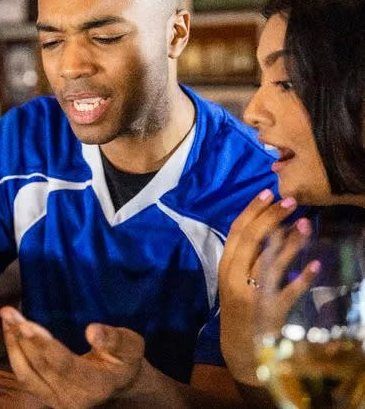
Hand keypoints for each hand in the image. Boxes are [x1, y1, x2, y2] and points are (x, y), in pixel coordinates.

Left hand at [0, 306, 144, 408]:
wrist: (119, 383)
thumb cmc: (124, 359)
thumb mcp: (130, 346)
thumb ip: (114, 339)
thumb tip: (92, 331)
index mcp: (96, 386)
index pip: (64, 365)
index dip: (43, 345)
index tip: (25, 324)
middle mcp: (72, 400)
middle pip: (40, 368)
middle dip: (22, 338)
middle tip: (8, 312)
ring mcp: (56, 402)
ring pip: (26, 374)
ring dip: (13, 345)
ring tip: (6, 318)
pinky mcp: (45, 397)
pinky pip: (24, 375)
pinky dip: (14, 351)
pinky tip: (11, 330)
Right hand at [218, 190, 317, 384]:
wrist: (239, 348)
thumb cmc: (238, 309)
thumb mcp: (233, 281)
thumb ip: (245, 257)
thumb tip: (268, 226)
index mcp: (225, 268)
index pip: (237, 231)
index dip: (253, 210)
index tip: (269, 193)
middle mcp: (236, 278)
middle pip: (254, 240)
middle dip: (272, 217)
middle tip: (291, 202)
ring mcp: (254, 295)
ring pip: (273, 260)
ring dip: (292, 240)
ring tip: (307, 223)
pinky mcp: (271, 311)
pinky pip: (290, 290)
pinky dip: (303, 277)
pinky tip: (316, 264)